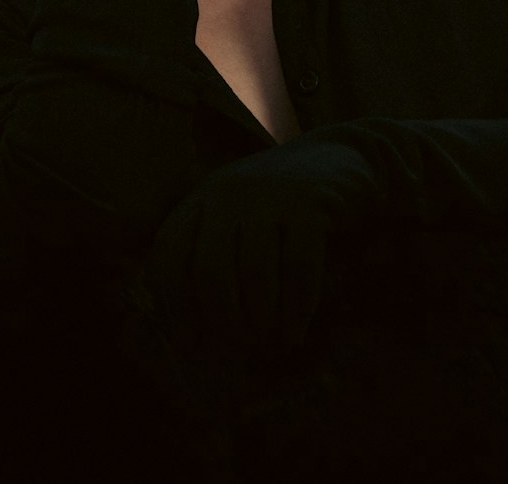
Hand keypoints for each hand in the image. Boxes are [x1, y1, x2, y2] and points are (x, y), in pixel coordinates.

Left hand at [148, 136, 382, 352]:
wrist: (339, 158)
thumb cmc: (279, 210)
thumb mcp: (236, 222)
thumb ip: (212, 267)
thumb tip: (191, 348)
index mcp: (202, 198)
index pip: (169, 252)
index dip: (173, 304)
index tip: (189, 346)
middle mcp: (229, 191)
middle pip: (209, 269)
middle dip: (223, 321)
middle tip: (241, 349)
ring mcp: (270, 193)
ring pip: (254, 273)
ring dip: (262, 323)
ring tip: (272, 347)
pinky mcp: (310, 201)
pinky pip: (298, 268)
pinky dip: (295, 311)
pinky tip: (295, 332)